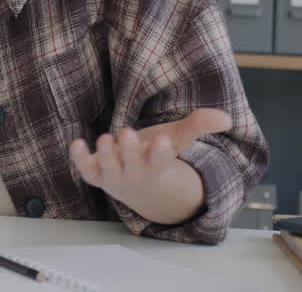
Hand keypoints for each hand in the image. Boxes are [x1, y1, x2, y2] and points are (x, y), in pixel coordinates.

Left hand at [69, 108, 230, 202]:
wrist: (135, 184)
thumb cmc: (156, 154)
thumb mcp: (177, 138)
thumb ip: (198, 125)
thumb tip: (226, 118)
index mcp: (156, 164)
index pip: (160, 160)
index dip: (160, 151)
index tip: (163, 141)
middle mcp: (134, 172)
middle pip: (131, 164)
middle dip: (128, 150)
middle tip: (125, 133)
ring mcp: (112, 174)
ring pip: (108, 169)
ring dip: (104, 155)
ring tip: (104, 139)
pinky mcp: (94, 172)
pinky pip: (85, 168)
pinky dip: (78, 158)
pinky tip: (75, 143)